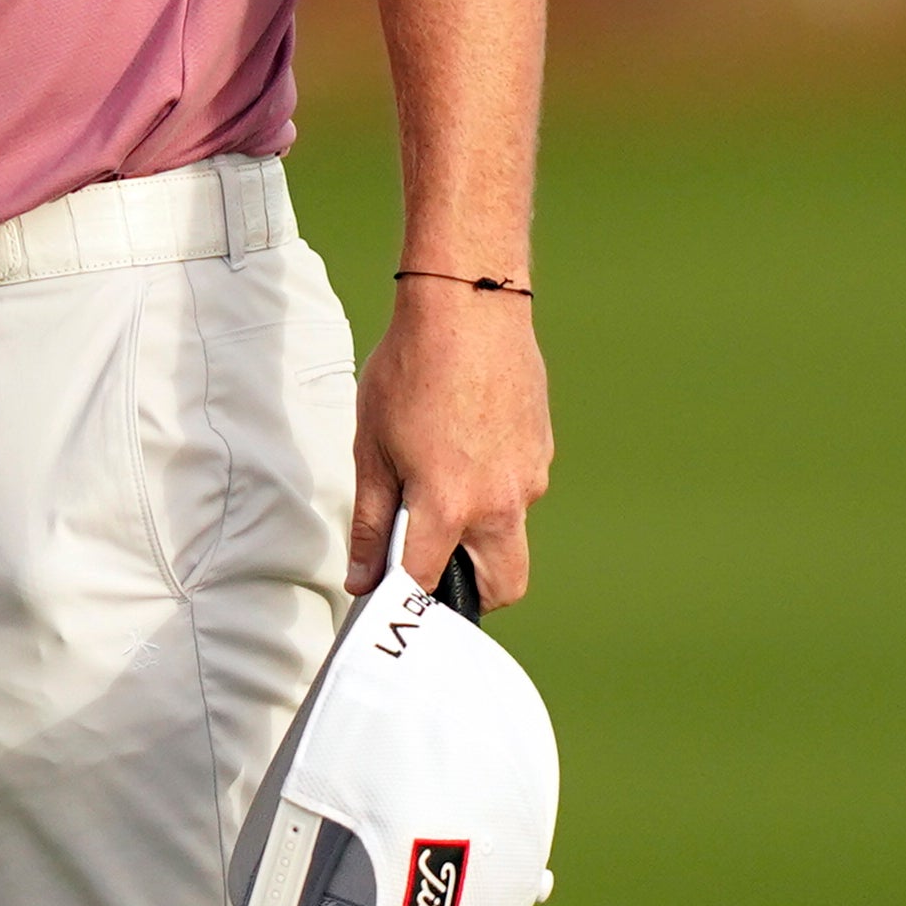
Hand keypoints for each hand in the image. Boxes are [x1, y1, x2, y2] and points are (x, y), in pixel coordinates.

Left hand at [349, 286, 551, 607]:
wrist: (468, 308)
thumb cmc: (410, 371)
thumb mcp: (372, 447)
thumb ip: (371, 520)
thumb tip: (363, 576)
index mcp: (451, 505)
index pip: (431, 581)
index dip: (404, 594)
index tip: (388, 597)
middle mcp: (502, 501)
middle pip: (503, 584)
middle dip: (471, 590)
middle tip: (433, 564)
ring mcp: (530, 476)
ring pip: (513, 533)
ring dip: (481, 533)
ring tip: (437, 482)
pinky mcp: (542, 450)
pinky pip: (521, 490)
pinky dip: (496, 489)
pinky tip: (462, 445)